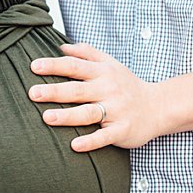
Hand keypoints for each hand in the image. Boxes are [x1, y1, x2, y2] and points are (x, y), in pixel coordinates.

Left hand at [29, 44, 164, 151]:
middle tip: (33, 93)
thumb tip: (61, 46)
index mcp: (103, 73)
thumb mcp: (111, 64)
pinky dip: (91, 141)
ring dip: (68, 116)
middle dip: (55, 91)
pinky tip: (75, 145)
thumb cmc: (127, 86)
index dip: (55, 65)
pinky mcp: (122, 129)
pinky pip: (105, 136)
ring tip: (47, 117)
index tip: (34, 66)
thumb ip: (87, 53)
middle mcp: (109, 90)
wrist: (158, 107)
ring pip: (89, 113)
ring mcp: (117, 110)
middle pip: (78, 90)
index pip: (75, 66)